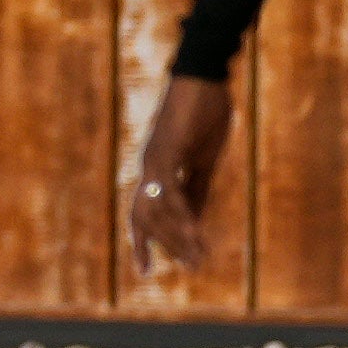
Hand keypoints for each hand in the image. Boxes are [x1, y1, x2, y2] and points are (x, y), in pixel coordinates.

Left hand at [127, 70, 234, 261]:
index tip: (145, 271)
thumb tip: (193, 220)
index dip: (143, 241)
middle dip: (165, 246)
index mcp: (155, 169)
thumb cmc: (204, 113)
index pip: (144, 213)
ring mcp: (153, 158)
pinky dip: (181, 213)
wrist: (204, 76)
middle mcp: (147, 167)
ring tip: (196, 259)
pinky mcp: (166, 150)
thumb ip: (196, 188)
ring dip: (177, 236)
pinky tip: (194, 231)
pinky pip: (170, 189)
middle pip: (146, 218)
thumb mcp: (202, 159)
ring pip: (156, 209)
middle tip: (189, 268)